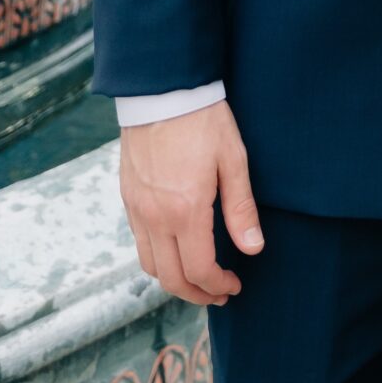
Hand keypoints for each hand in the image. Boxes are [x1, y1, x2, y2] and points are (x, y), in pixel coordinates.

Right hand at [119, 99, 262, 307]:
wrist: (162, 89)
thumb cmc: (203, 120)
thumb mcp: (233, 159)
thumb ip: (241, 208)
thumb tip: (254, 249)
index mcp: (185, 211)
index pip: (199, 270)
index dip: (218, 286)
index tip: (234, 286)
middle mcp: (155, 217)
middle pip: (171, 278)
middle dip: (197, 294)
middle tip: (218, 293)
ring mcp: (137, 208)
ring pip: (150, 265)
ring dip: (174, 280)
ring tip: (198, 277)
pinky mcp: (128, 197)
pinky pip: (139, 241)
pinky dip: (157, 257)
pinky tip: (176, 248)